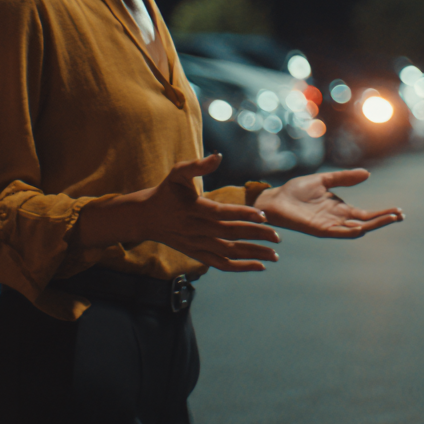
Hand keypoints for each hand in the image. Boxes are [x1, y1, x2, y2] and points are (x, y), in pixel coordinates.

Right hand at [77, 154, 280, 271]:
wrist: (145, 217)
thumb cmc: (166, 192)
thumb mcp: (177, 173)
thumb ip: (198, 165)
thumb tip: (218, 155)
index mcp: (194, 209)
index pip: (222, 213)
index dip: (243, 214)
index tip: (263, 216)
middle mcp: (196, 230)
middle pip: (230, 234)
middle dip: (256, 236)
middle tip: (278, 237)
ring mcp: (197, 245)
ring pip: (228, 253)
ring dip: (253, 255)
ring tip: (275, 255)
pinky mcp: (197, 255)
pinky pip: (221, 264)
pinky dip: (240, 267)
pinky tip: (259, 266)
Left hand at [254, 168, 403, 237]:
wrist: (276, 199)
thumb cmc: (296, 191)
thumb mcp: (324, 180)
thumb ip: (344, 178)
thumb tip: (367, 174)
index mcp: (340, 209)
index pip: (366, 214)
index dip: (382, 213)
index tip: (398, 211)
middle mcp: (338, 219)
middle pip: (366, 222)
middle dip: (383, 220)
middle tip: (400, 216)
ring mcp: (330, 226)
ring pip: (357, 228)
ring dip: (374, 225)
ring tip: (390, 218)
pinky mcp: (319, 230)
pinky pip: (339, 233)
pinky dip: (351, 231)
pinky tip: (363, 228)